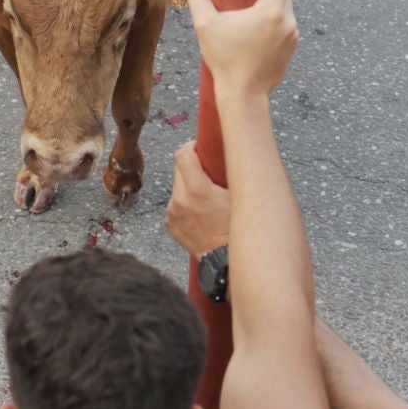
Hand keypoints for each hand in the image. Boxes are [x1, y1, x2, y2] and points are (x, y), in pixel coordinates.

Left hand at [165, 142, 231, 257]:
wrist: (224, 261)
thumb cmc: (237, 229)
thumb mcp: (238, 197)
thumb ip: (227, 173)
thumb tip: (231, 153)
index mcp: (197, 189)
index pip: (182, 154)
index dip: (191, 147)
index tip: (199, 149)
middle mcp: (179, 199)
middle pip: (178, 168)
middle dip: (190, 166)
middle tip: (206, 173)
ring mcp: (172, 212)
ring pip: (176, 186)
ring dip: (187, 186)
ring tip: (205, 197)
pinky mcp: (169, 223)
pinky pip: (174, 203)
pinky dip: (184, 202)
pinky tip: (199, 212)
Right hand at [190, 0, 298, 99]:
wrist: (243, 95)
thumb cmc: (224, 59)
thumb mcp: (205, 26)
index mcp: (271, 10)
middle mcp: (288, 21)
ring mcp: (293, 36)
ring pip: (285, 11)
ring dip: (272, 7)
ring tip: (251, 11)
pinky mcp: (292, 50)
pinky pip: (286, 28)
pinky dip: (275, 24)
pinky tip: (257, 32)